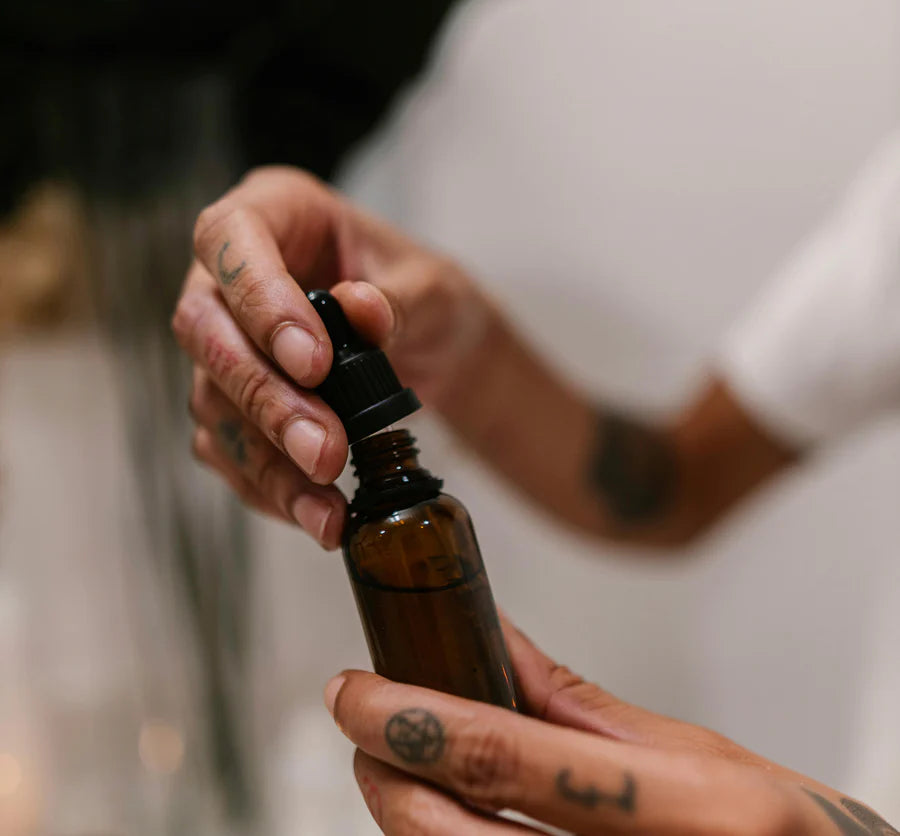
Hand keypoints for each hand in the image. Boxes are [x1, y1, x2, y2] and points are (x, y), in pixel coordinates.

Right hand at [172, 167, 493, 547]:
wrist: (431, 346)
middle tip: (326, 450)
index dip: (259, 300)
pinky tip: (312, 511)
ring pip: (212, 402)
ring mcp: (222, 343)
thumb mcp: (433, 288)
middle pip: (207, 331)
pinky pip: (227, 448)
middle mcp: (227, 278)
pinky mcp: (228, 403)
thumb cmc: (425, 296)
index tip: (315, 362)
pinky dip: (267, 486)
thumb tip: (361, 311)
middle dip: (266, 399)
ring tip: (325, 507)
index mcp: (272, 213)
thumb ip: (400, 299)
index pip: (230, 238)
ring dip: (267, 461)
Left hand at [324, 621, 895, 834]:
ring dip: (405, 818)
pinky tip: (448, 816)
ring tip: (397, 767)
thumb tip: (491, 638)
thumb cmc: (786, 834)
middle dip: (384, 778)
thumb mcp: (699, 754)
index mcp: (687, 809)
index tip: (355, 691)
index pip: (506, 757)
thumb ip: (579, 707)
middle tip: (363, 729)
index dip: (410, 719)